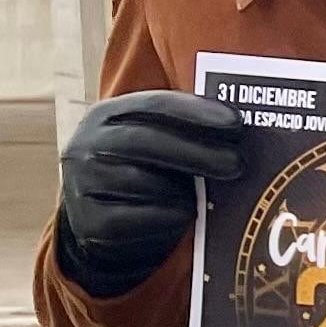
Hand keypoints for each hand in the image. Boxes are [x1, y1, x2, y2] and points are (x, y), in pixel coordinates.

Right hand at [55, 89, 248, 297]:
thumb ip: (187, 134)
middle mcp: (86, 144)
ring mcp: (80, 183)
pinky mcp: (86, 222)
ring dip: (182, 190)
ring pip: (140, 182)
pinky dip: (166, 217)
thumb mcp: (159, 145)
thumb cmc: (148, 172)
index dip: (197, 112)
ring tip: (210, 196)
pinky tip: (186, 214)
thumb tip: (243, 134)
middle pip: (145, 142)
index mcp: (107, 115)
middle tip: (237, 164)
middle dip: (197, 152)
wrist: (106, 219)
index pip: (154, 104)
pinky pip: (132, 219)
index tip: (236, 122)